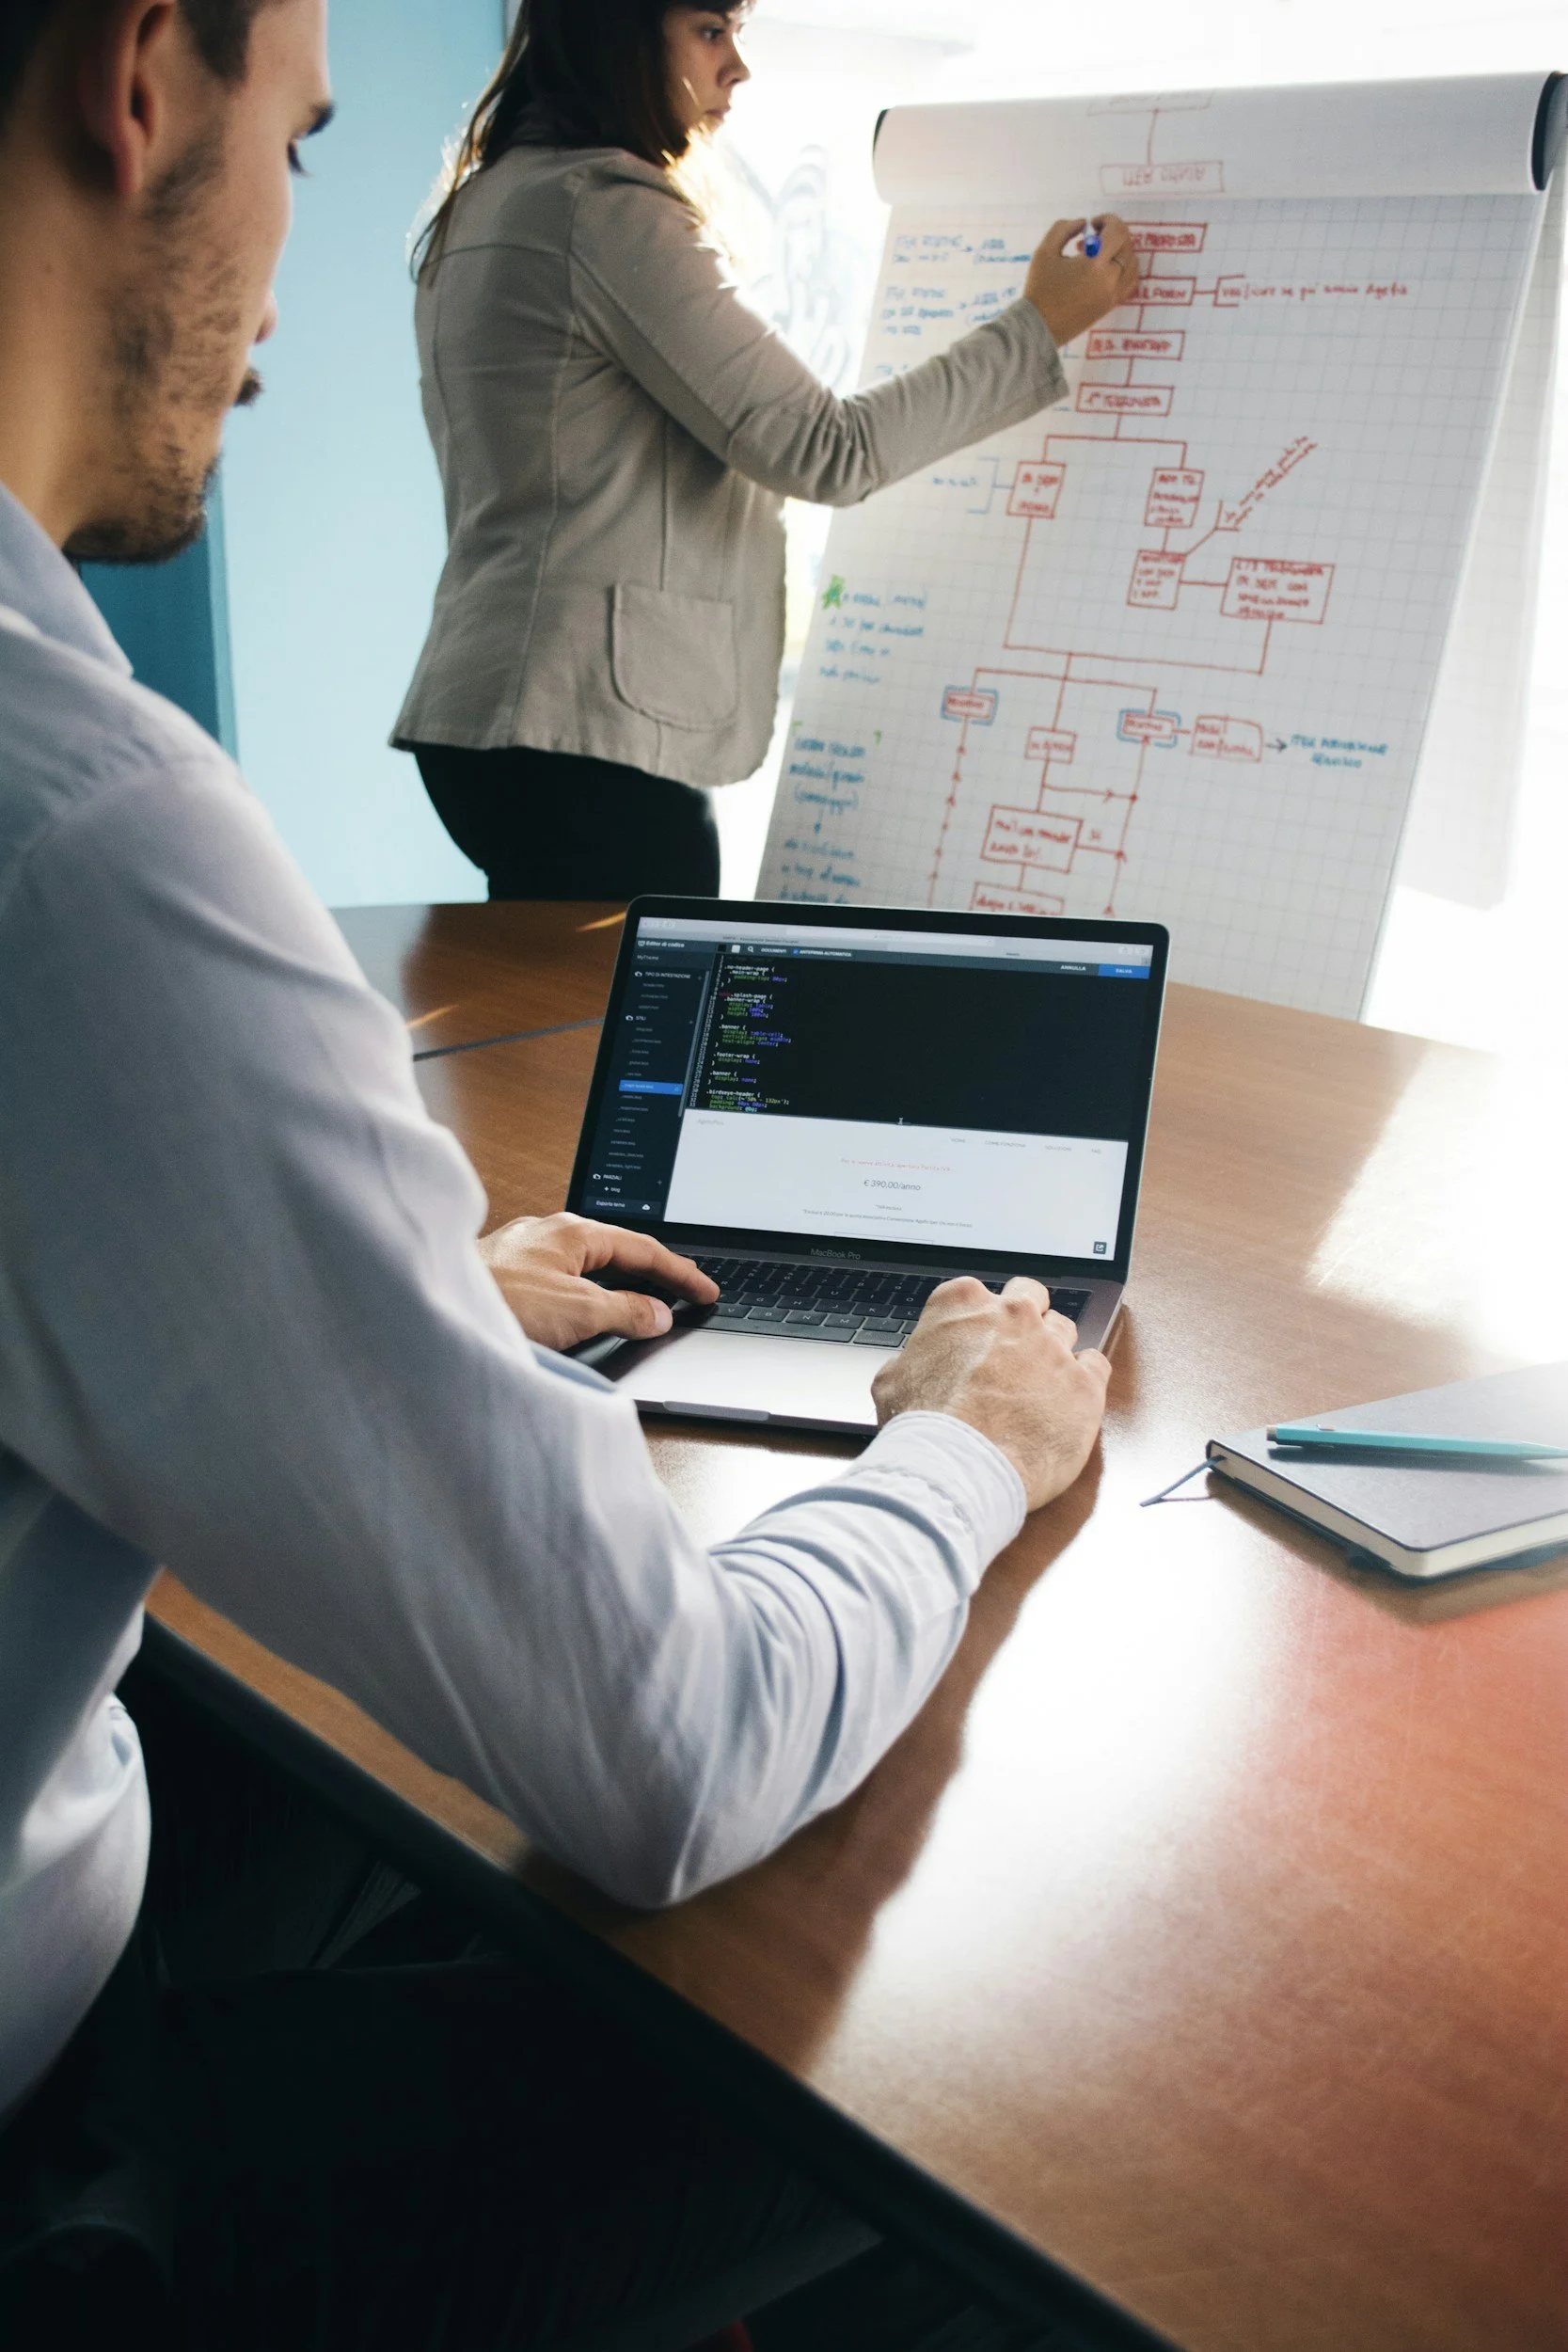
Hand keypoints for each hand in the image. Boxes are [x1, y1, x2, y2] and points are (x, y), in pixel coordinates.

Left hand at [478, 1212, 717, 1352]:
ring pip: (585, 1267)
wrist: (428, 1311)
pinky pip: (561, 1280)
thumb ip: (625, 1311)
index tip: (706, 1291)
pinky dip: (586, 1295)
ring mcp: (522, 1252)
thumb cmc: (495, 1301)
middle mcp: (547, 1233)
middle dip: (652, 1274)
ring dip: (617, 1286)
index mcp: (573, 1230)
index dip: (681, 1273)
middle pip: (615, 1252)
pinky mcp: (503, 1275)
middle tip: (684, 1295)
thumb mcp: (577, 1312)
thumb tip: (657, 1313)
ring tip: (642, 1308)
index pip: (644, 1248)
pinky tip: (584, 1313)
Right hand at [871, 1277, 1109, 1512]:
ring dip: (1054, 1351)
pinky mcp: (1085, 1383)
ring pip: (1065, 1329)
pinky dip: (1087, 1378)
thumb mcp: (892, 1381)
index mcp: (963, 1304)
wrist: (959, 1466)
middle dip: (1024, 1318)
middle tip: (1013, 1351)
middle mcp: (1012, 1315)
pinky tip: (1071, 1395)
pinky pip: (1097, 1364)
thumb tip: (914, 1367)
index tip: (975, 1341)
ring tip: (1040, 1384)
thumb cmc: (923, 1427)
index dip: (976, 1321)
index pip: (976, 1294)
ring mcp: (1053, 1346)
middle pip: (1030, 1296)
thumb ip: (913, 1361)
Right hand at [1024, 215, 1138, 346]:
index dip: (1108, 220)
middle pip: (1126, 245)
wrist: (1039, 328)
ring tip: (1098, 254)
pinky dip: (1123, 269)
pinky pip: (1129, 282)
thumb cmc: (1039, 289)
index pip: (1117, 232)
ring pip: (1132, 263)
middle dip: (1112, 234)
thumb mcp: (1045, 251)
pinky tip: (1106, 268)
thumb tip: (1082, 224)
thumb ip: (1063, 229)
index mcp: (1095, 264)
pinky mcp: (1110, 305)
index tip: (1093, 224)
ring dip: (1119, 251)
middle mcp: (1110, 279)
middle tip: (1093, 237)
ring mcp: (1112, 294)